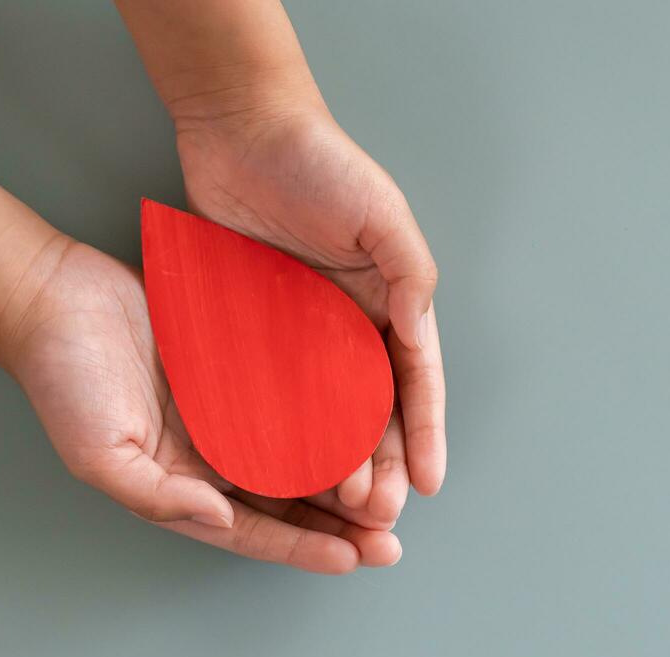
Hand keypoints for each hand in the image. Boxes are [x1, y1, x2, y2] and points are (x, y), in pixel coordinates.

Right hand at [5, 239, 403, 572]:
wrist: (53, 295)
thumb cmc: (63, 380)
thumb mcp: (99, 453)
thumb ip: (160, 496)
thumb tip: (220, 519)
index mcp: (185, 487)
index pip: (256, 531)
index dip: (304, 548)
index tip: (352, 559)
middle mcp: (216, 458)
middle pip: (292, 502)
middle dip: (342, 525)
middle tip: (392, 539)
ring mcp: (233, 413)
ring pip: (305, 453)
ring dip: (349, 475)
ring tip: (394, 491)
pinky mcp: (244, 368)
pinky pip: (297, 397)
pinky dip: (333, 414)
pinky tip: (371, 421)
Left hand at [173, 105, 445, 526]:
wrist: (240, 130)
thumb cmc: (319, 163)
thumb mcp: (383, 216)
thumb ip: (411, 277)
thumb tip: (420, 331)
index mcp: (393, 303)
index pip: (416, 383)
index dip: (426, 435)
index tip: (428, 484)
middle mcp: (353, 326)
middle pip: (375, 412)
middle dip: (384, 465)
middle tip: (378, 513)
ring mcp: (305, 333)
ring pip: (327, 415)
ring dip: (338, 462)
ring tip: (340, 508)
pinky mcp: (257, 332)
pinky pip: (274, 393)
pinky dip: (284, 433)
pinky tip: (285, 469)